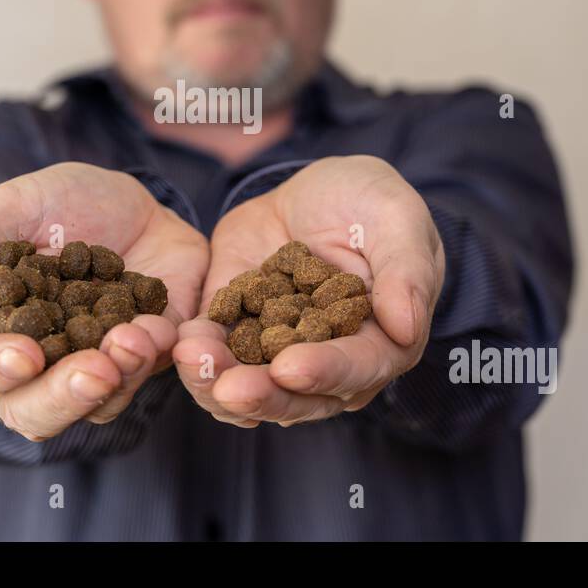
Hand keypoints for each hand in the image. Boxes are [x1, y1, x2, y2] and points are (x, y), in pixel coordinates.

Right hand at [0, 161, 209, 440]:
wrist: (135, 200)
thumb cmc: (58, 204)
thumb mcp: (9, 206)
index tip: (23, 354)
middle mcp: (35, 365)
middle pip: (29, 414)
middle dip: (60, 398)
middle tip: (92, 370)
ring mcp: (91, 368)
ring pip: (95, 409)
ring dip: (116, 382)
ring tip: (133, 339)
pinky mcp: (142, 361)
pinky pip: (146, 377)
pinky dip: (151, 355)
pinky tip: (156, 327)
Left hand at [173, 155, 443, 426]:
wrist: (317, 191)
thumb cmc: (372, 204)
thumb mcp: (397, 219)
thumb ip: (406, 271)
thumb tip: (408, 329)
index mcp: (380, 343)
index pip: (356, 369)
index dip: (325, 371)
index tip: (290, 368)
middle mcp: (329, 362)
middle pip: (298, 395)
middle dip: (262, 394)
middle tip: (228, 388)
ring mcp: (279, 352)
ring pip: (250, 387)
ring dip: (218, 383)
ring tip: (192, 362)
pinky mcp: (237, 331)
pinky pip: (216, 353)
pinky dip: (198, 354)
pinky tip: (179, 342)